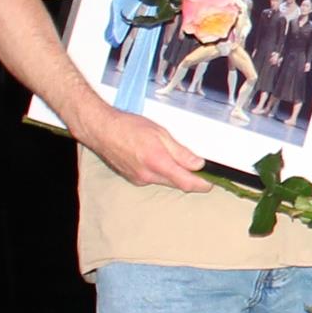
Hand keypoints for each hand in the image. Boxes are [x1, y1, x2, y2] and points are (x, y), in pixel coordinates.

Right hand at [80, 109, 210, 192]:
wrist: (101, 130)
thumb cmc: (128, 127)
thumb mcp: (160, 133)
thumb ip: (180, 152)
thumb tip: (198, 164)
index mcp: (157, 163)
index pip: (186, 182)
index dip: (201, 185)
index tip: (210, 183)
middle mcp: (147, 175)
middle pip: (177, 183)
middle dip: (190, 179)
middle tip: (199, 170)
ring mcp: (139, 179)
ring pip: (165, 181)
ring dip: (175, 175)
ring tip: (177, 160)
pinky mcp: (133, 178)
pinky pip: (153, 179)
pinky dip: (161, 173)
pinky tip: (158, 160)